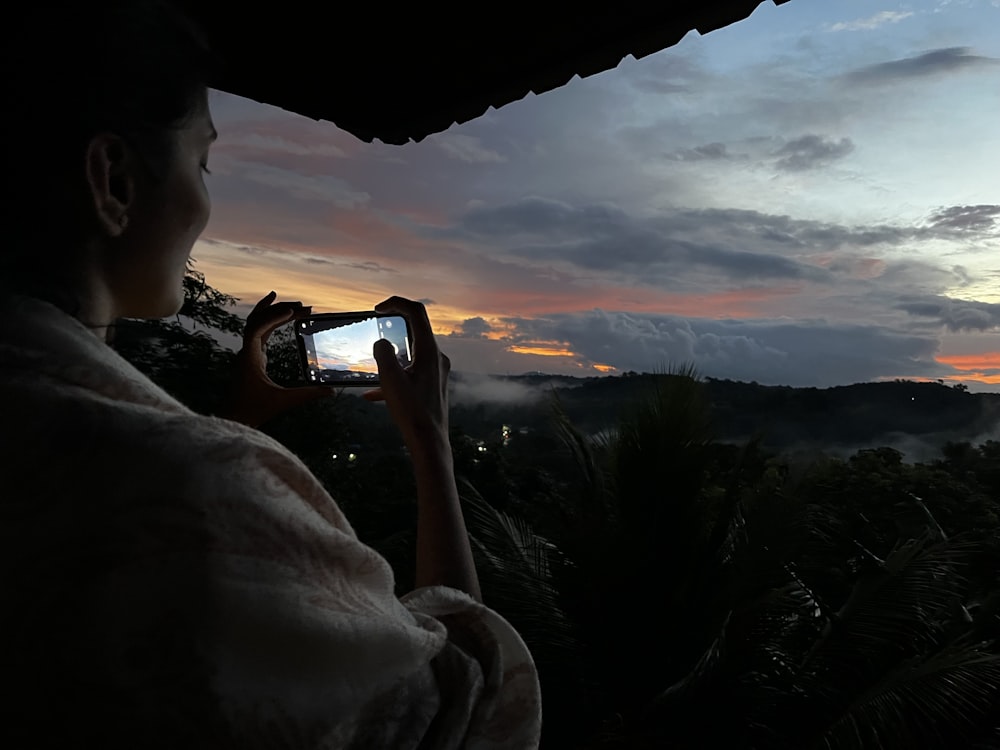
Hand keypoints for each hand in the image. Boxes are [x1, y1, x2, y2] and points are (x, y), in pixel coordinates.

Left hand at [224, 291, 333, 427]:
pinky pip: (259, 333)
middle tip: (302, 306)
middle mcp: (246, 352)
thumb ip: (308, 394)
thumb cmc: (253, 411)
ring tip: (294, 306)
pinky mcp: (251, 358)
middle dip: (279, 310)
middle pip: (258, 320)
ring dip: (274, 313)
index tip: (292, 312)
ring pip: (257, 324)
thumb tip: (331, 391)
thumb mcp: (283, 402)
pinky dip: (271, 323)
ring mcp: (247, 354)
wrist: (234, 419)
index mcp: (249, 358)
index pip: (256, 329)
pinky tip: (282, 320)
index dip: (273, 317)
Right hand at [363, 296, 450, 454]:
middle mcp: (436, 358)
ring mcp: (436, 372)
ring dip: (391, 355)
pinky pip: (411, 374)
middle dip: (393, 327)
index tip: (378, 308)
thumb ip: (383, 354)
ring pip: (411, 353)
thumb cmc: (412, 412)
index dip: (396, 303)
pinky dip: (394, 377)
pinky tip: (373, 395)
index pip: (416, 312)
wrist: (430, 442)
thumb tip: (382, 342)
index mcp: (429, 351)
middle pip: (415, 330)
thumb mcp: (390, 379)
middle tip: (375, 327)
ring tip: (372, 365)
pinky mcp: (432, 386)